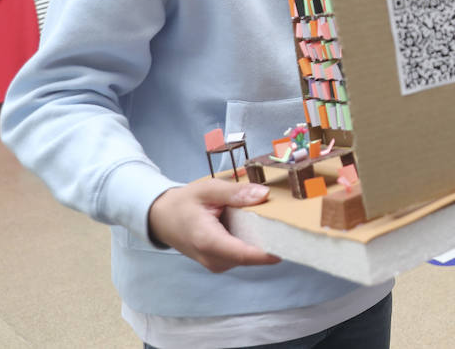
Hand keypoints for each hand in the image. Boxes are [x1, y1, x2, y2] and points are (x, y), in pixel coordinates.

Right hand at [147, 178, 280, 272]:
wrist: (161, 218)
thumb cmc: (184, 203)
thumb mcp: (208, 190)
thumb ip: (235, 193)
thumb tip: (263, 195)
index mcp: (208, 240)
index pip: (245, 253)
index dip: (271, 251)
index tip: (293, 241)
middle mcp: (213, 258)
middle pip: (251, 257)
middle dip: (272, 242)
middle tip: (292, 223)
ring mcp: (216, 264)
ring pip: (249, 257)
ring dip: (263, 242)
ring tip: (277, 221)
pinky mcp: (220, 263)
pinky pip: (243, 256)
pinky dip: (254, 243)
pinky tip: (260, 227)